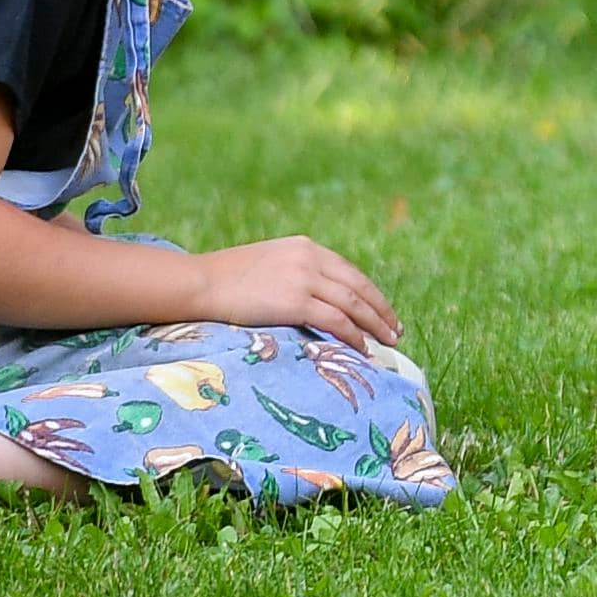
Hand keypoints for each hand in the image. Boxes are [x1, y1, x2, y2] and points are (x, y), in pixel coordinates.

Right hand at [179, 235, 401, 351]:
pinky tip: (363, 349)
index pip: (349, 272)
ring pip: (353, 305)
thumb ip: (293, 274)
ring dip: (374, 326)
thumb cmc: (225, 280)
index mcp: (305, 247)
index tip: (383, 311)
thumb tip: (312, 298)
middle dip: (380, 311)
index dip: (370, 294)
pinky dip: (354, 336)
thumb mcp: (268, 265)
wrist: (200, 283)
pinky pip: (336, 321)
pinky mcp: (296, 301)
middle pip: (358, 287)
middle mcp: (310, 258)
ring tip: (388, 343)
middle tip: (396, 331)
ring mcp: (304, 279)